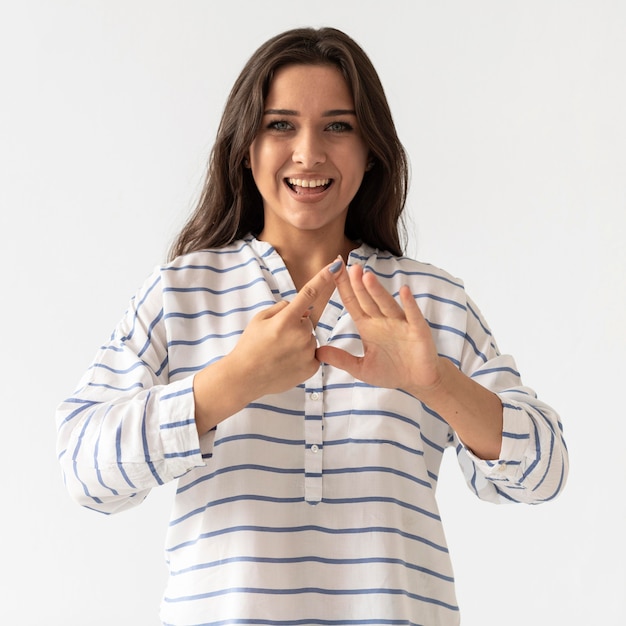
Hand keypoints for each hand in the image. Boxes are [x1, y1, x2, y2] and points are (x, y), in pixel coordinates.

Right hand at [194, 261, 337, 432]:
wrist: (244, 377)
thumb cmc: (250, 345)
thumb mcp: (260, 318)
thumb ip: (283, 308)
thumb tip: (301, 308)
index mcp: (286, 319)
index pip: (309, 293)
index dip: (324, 277)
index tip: (337, 264)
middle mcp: (300, 334)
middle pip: (306, 320)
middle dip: (296, 325)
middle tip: (276, 339)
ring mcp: (307, 352)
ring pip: (309, 337)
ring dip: (299, 341)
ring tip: (279, 353)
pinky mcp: (312, 367)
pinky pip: (312, 354)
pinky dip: (302, 356)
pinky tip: (286, 362)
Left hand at [316, 260, 442, 396]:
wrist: (418, 381)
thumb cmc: (391, 372)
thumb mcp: (361, 368)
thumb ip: (341, 359)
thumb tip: (317, 353)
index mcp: (368, 326)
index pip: (353, 303)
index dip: (343, 288)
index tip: (333, 270)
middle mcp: (383, 320)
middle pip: (367, 299)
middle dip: (358, 284)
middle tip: (349, 267)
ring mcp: (401, 323)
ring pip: (386, 304)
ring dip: (377, 291)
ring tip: (367, 276)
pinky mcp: (418, 331)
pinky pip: (413, 315)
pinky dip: (409, 304)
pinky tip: (404, 291)